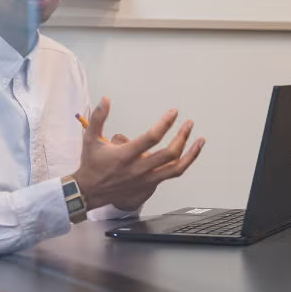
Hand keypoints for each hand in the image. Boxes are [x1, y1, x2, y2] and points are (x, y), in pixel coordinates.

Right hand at [70, 97, 204, 210]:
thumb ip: (98, 117)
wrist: (90, 192)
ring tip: (200, 141)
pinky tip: (189, 154)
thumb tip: (106, 99)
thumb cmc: (92, 164)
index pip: (151, 138)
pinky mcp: (150, 186)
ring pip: (175, 168)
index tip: (173, 113)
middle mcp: (138, 169)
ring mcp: (146, 179)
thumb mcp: (90, 138)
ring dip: (190, 153)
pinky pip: (172, 175)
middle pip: (169, 153)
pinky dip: (184, 164)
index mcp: (125, 156)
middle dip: (182, 136)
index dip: (165, 124)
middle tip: (188, 123)